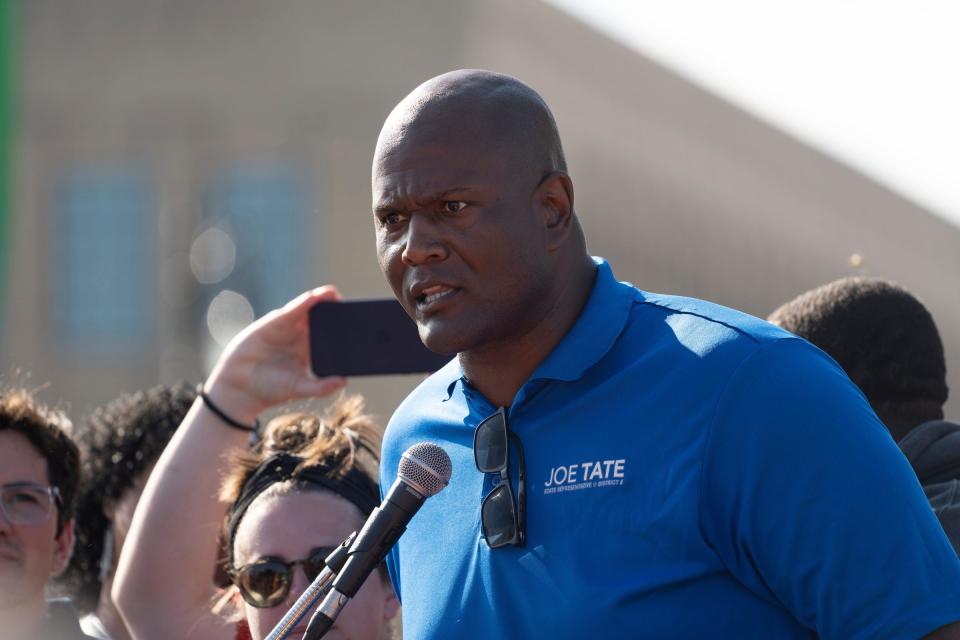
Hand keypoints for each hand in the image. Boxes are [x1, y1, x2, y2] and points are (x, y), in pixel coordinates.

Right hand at [202, 285, 347, 422]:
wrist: (240, 388)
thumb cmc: (270, 388)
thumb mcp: (300, 388)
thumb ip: (321, 387)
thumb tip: (344, 382)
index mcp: (310, 350)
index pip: (331, 334)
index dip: (343, 328)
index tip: (361, 324)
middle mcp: (301, 335)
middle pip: (322, 318)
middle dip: (336, 311)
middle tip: (354, 306)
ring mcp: (288, 327)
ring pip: (308, 310)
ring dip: (322, 300)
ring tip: (335, 294)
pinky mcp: (275, 322)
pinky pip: (292, 310)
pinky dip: (303, 303)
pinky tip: (314, 297)